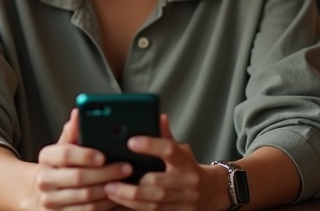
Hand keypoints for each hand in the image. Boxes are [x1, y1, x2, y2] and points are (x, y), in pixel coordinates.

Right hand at [31, 108, 132, 210]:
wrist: (45, 191)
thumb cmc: (63, 164)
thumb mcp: (66, 145)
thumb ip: (74, 131)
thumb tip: (78, 112)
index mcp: (46, 157)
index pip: (65, 154)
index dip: (86, 155)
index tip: (104, 155)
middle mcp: (44, 180)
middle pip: (78, 178)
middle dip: (106, 173)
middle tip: (127, 167)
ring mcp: (51, 202)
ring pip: (85, 198)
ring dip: (109, 190)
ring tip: (128, 182)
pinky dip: (105, 205)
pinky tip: (118, 197)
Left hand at [102, 114, 221, 210]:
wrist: (210, 193)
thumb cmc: (189, 168)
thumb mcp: (182, 150)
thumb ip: (166, 136)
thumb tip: (158, 117)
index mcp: (186, 162)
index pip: (169, 150)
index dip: (151, 145)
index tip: (131, 141)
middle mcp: (187, 182)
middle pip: (156, 182)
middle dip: (132, 182)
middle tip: (111, 177)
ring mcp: (183, 201)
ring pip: (152, 202)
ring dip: (128, 197)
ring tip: (110, 190)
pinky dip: (134, 208)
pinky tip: (119, 201)